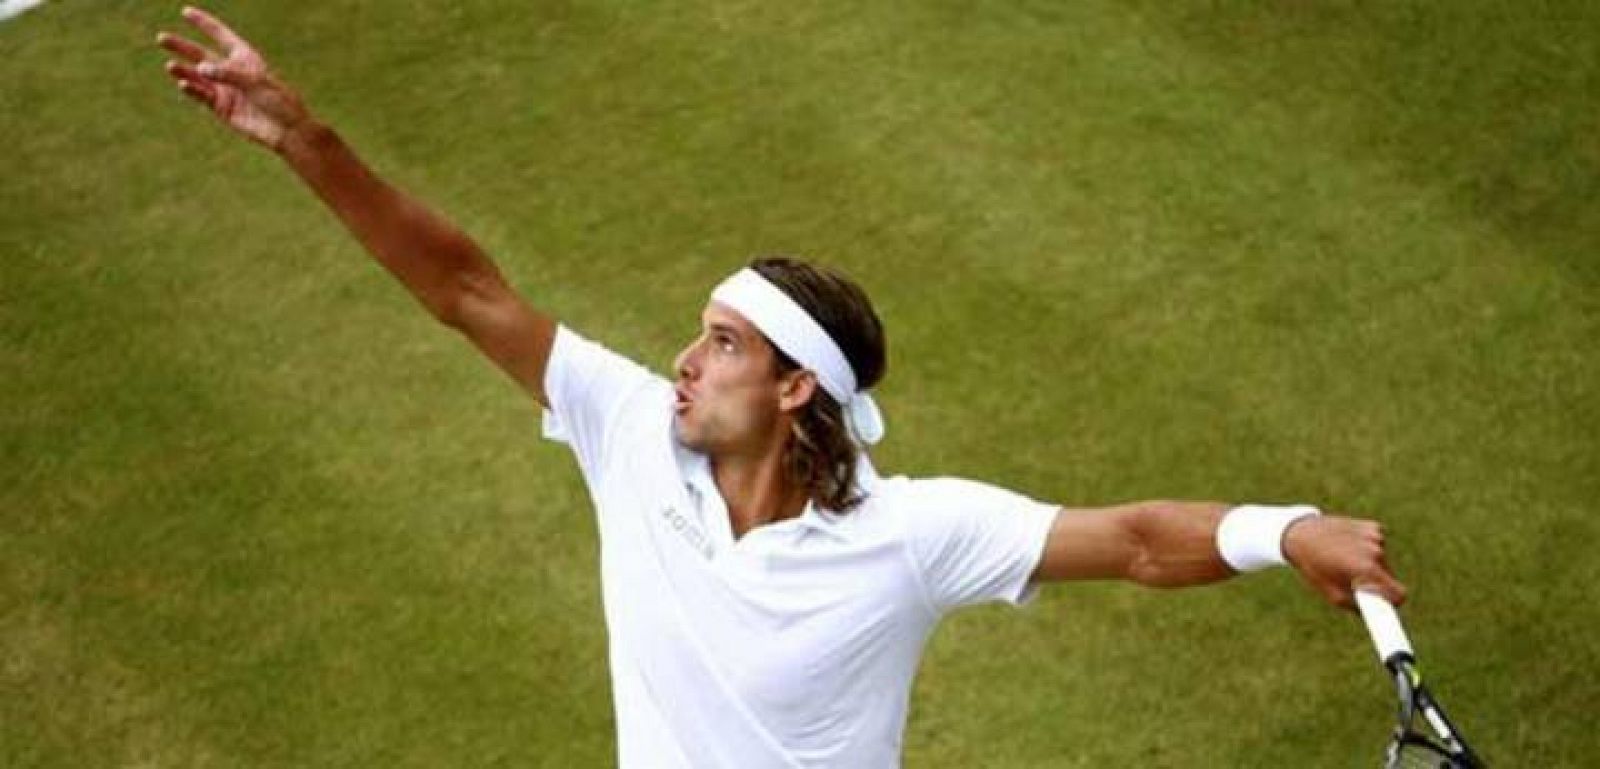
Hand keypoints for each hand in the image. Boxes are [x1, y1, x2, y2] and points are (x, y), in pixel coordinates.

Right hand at [157, 6, 309, 150]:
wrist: (287, 131)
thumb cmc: (279, 101)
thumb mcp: (255, 83)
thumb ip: (228, 73)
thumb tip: (199, 68)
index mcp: (245, 58)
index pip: (221, 35)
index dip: (204, 23)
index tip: (186, 11)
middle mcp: (232, 72)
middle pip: (201, 54)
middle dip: (182, 46)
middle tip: (162, 38)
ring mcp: (226, 90)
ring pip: (198, 76)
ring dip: (183, 71)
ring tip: (170, 65)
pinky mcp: (222, 109)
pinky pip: (203, 96)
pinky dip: (193, 90)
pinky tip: (183, 84)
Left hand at [1282, 514, 1406, 610]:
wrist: (1300, 533)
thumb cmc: (1314, 567)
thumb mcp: (1333, 595)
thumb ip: (1358, 606)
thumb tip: (1378, 612)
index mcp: (1367, 569)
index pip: (1399, 594)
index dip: (1393, 602)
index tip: (1387, 606)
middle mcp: (1376, 551)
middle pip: (1388, 577)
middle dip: (1375, 582)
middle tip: (1354, 582)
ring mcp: (1375, 536)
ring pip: (1382, 561)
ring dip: (1369, 564)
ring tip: (1344, 561)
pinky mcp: (1373, 526)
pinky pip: (1377, 545)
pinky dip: (1367, 548)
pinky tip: (1348, 546)